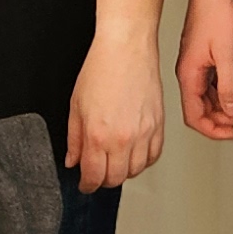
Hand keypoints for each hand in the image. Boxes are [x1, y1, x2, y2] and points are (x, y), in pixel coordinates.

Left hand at [62, 24, 167, 190]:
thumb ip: (74, 139)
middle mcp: (123, 138)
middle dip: (103, 181)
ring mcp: (144, 133)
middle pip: (115, 178)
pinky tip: (133, 153)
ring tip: (114, 162)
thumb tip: (73, 160)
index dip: (87, 185)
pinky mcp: (159, 125)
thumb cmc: (101, 69)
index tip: (85, 184)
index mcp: (98, 135)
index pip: (93, 176)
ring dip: (123, 171)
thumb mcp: (76, 106)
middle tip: (97, 174)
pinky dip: (143, 160)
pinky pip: (154, 156)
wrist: (127, 48)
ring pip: (136, 170)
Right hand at [176, 0, 232, 139]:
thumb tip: (230, 111)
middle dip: (228, 115)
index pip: (196, 117)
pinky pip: (215, 83)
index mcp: (189, 76)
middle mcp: (190, 73)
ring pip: (212, 97)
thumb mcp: (227, 55)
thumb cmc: (216, 14)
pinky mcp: (204, 58)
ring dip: (231, 103)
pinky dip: (230, 89)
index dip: (215, 130)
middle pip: (205, 110)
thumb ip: (228, 87)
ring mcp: (196, 66)